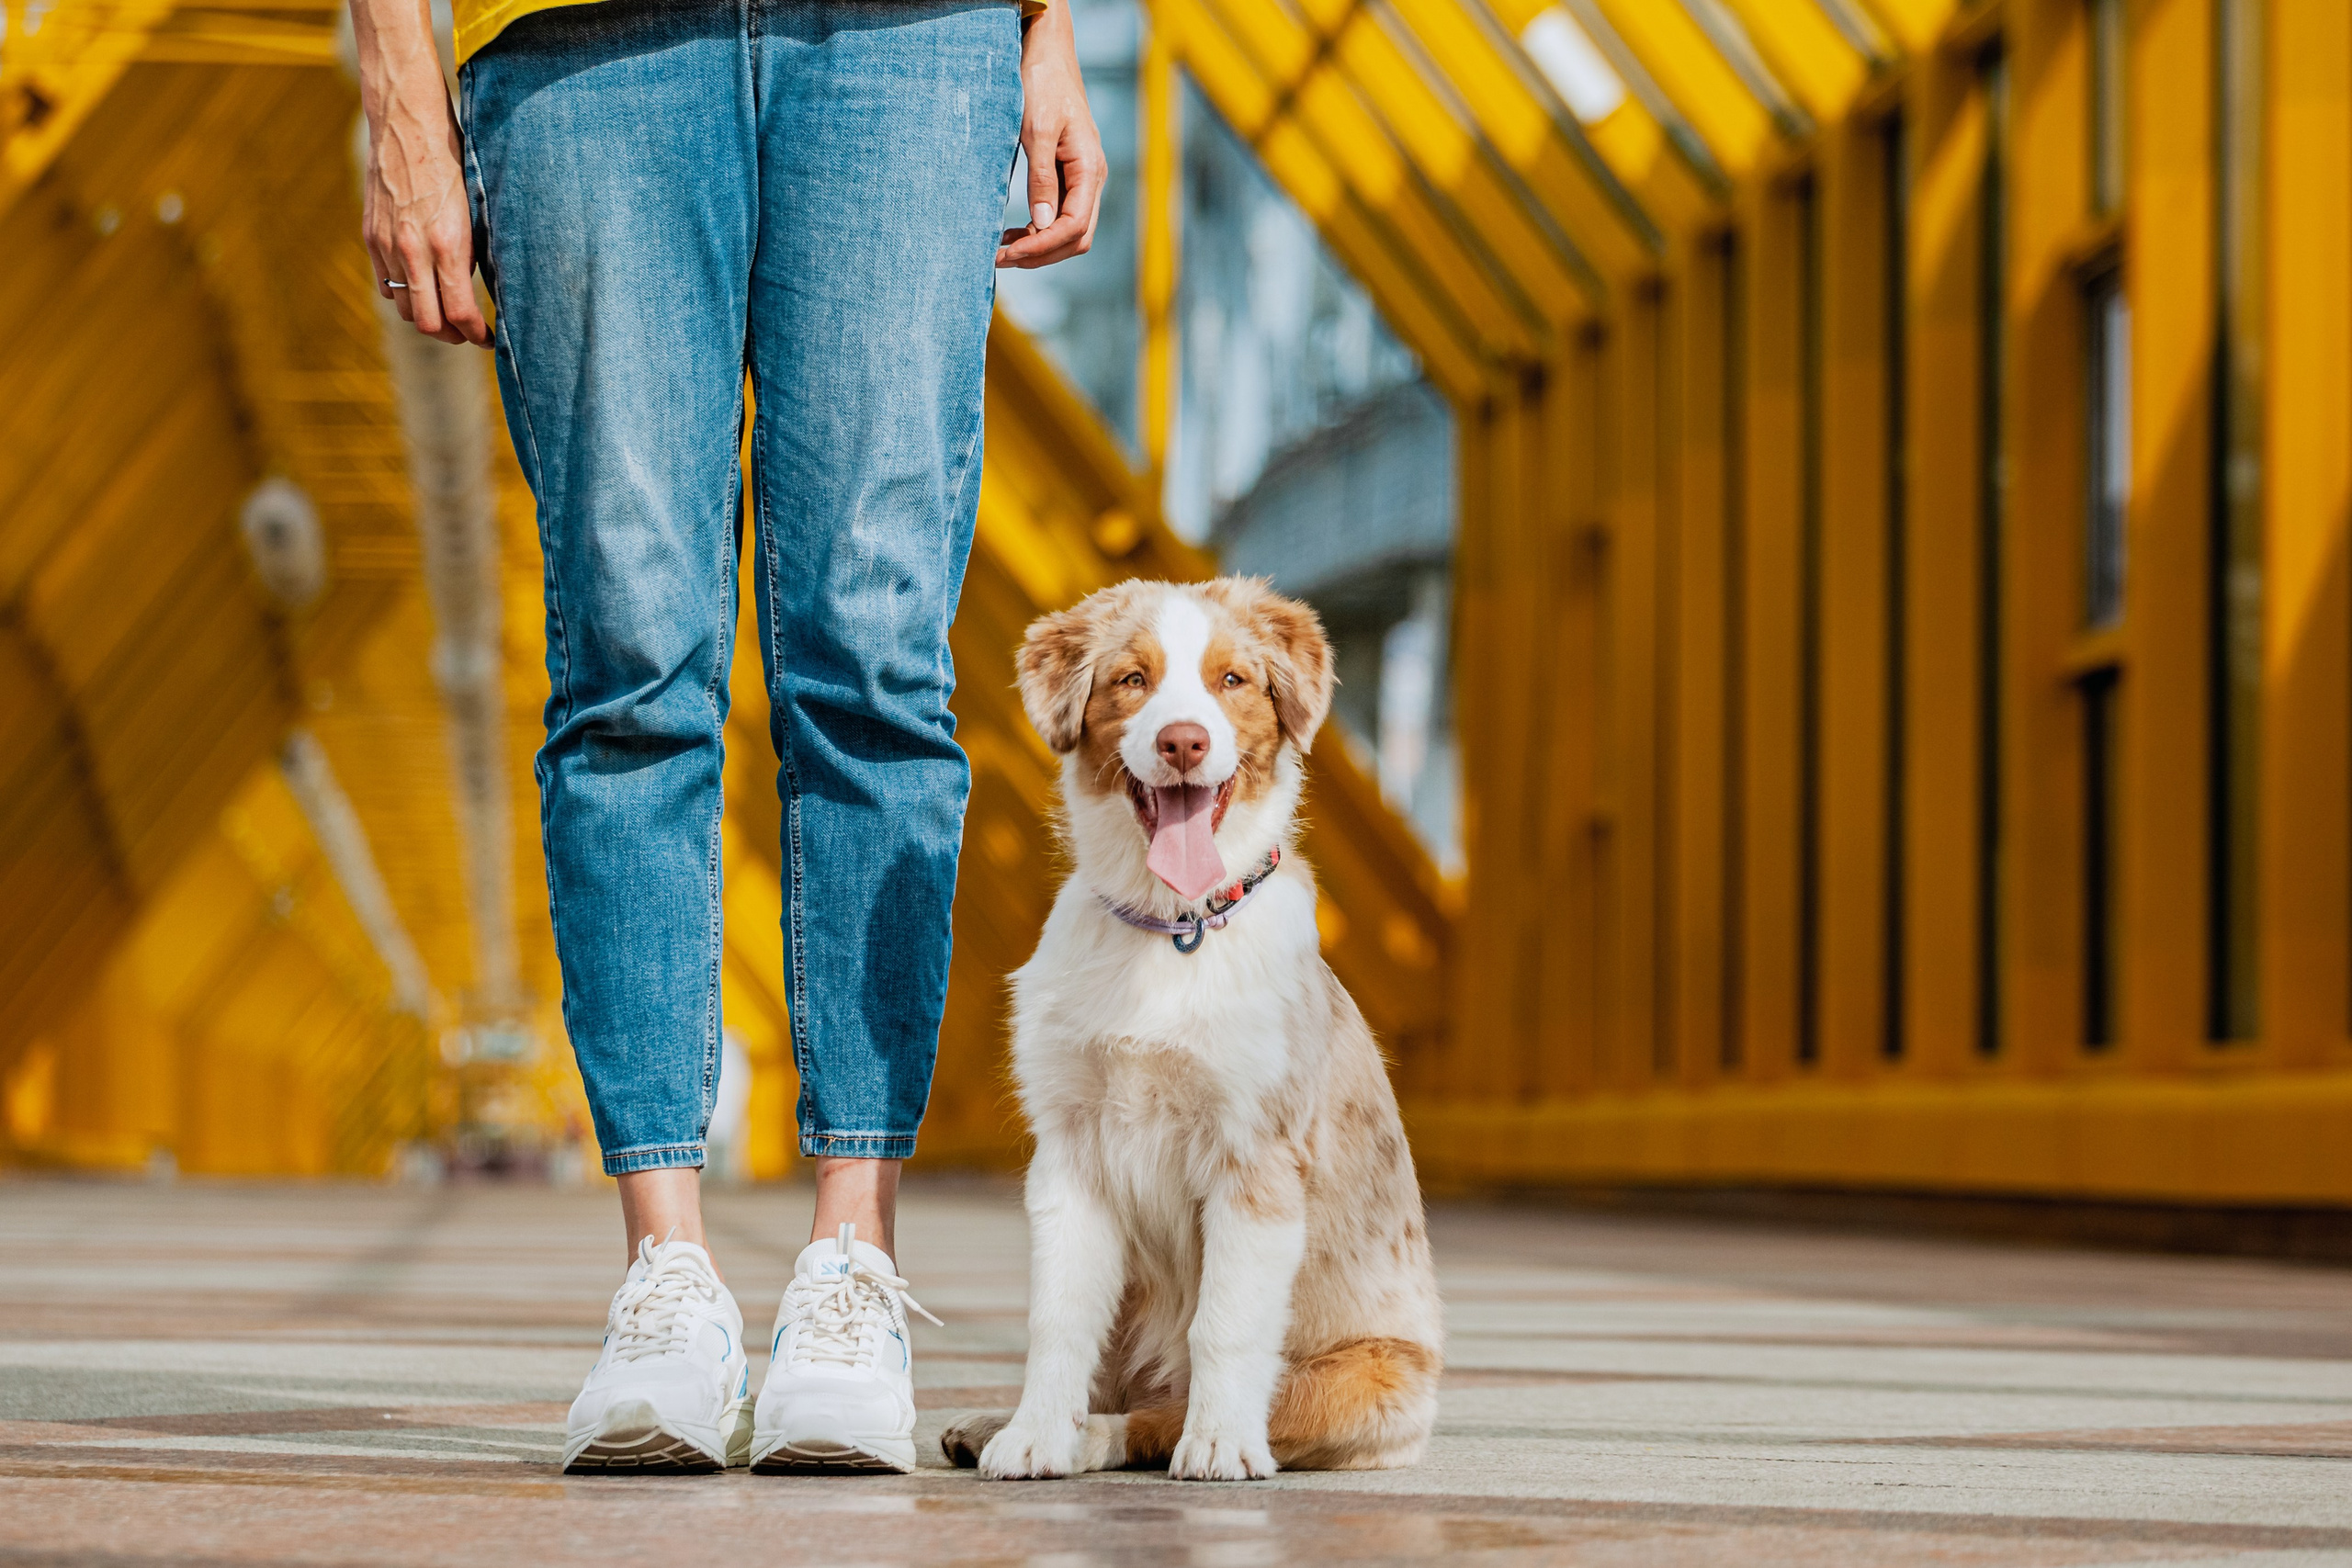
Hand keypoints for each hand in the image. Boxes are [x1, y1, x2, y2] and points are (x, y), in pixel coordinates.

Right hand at [350, 0, 488, 345]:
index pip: (459, 313)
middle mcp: (413, 249)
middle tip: (469, 334)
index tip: (490, 338)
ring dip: (425, 317)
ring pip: (402, 307)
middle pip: (427, 323)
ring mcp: (387, 244)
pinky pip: (384, 282)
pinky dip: (402, 294)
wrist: (407, 122)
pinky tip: (421, 287)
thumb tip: (488, 289)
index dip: (477, 335)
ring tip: (446, 313)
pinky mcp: (370, 234)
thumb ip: (477, 252)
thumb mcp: (478, 208)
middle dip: (451, 336)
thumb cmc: (453, 159)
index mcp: (448, 243)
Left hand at [996, 3, 1105, 269]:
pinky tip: (1013, 233)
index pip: (1074, 227)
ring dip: (1038, 246)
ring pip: (1068, 232)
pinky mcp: (1067, 176)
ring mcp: (1081, 179)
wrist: (1047, 54)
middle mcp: (1091, 179)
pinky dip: (1037, 230)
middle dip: (1040, 254)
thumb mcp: (1037, 130)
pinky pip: (1059, 216)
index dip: (1042, 247)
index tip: (1008, 253)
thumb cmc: (1043, 84)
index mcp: (1090, 169)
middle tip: (1000, 259)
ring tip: (1002, 249)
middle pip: (1076, 238)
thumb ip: (1042, 178)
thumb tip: (1040, 223)